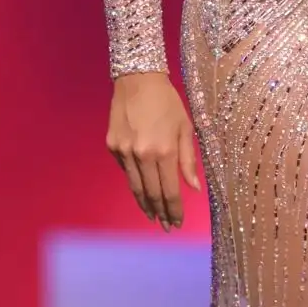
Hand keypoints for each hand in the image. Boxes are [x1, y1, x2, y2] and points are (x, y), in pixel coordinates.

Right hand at [106, 72, 199, 230]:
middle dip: (160, 212)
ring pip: (135, 187)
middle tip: (166, 226)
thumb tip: (195, 188)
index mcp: (164, 150)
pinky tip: (141, 188)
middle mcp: (143, 154)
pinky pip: (126, 170)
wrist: (137, 79)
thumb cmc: (168, 102)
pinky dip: (134, 181)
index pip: (170, 191)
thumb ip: (188, 160)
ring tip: (152, 216)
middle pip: (151, 193)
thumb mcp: (185, 127)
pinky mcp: (112, 146)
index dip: (174, 210)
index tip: (177, 224)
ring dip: (145, 204)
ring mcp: (124, 151)